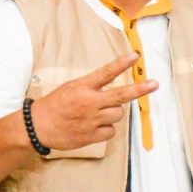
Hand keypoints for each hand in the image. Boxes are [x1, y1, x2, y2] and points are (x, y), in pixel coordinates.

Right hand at [30, 54, 154, 152]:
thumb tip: (114, 92)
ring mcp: (91, 120)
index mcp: (82, 87)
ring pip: (118, 115)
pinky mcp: (91, 135)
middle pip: (121, 96)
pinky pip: (111, 131)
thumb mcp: (71, 88)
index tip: (135, 56)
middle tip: (155, 84)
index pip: (106, 73)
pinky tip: (94, 127)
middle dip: (140, 89)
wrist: (37, 126)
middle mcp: (89, 102)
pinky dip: (106, 129)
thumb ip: (92, 87)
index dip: (122, 64)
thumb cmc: (55, 105)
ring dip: (113, 114)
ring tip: (97, 114)